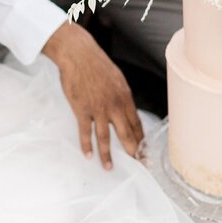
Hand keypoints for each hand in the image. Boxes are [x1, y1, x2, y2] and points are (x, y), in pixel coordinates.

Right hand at [42, 22, 143, 168]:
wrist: (79, 54)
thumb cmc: (96, 64)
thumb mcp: (116, 79)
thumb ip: (120, 97)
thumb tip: (124, 111)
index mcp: (125, 97)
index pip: (136, 124)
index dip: (140, 140)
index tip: (143, 151)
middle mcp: (114, 105)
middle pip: (126, 134)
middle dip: (132, 152)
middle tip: (137, 166)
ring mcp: (98, 109)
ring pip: (106, 137)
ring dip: (108, 155)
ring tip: (109, 168)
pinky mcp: (82, 109)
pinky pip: (85, 132)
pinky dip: (87, 145)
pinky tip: (88, 155)